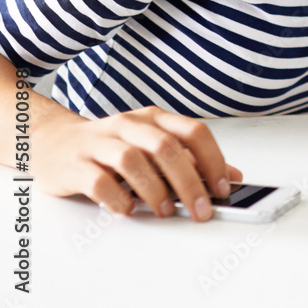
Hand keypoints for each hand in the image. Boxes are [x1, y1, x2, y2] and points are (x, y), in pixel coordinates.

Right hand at [32, 106, 241, 220]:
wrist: (53, 141)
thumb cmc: (111, 145)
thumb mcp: (153, 144)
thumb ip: (191, 159)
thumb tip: (233, 175)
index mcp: (154, 118)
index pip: (193, 131)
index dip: (213, 159)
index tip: (224, 187)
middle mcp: (129, 124)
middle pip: (166, 148)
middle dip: (189, 183)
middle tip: (200, 209)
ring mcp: (100, 142)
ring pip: (133, 160)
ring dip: (154, 190)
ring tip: (164, 211)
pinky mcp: (75, 164)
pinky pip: (98, 181)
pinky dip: (117, 198)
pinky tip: (127, 209)